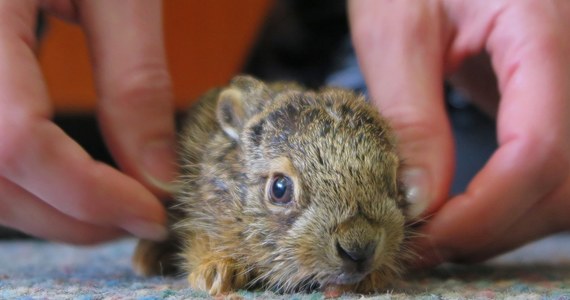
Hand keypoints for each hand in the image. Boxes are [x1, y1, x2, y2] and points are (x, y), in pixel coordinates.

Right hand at [0, 0, 176, 243]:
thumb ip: (135, 82)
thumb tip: (157, 175)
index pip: (16, 139)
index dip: (87, 193)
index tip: (152, 210)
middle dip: (71, 215)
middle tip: (137, 216)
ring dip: (45, 210)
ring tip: (108, 207)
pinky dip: (21, 185)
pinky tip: (65, 183)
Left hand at [349, 0, 569, 264]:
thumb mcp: (396, 28)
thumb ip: (411, 115)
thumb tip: (418, 200)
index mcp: (543, 26)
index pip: (540, 149)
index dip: (484, 210)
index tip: (426, 234)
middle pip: (567, 181)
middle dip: (495, 226)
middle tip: (428, 241)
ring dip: (511, 222)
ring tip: (445, 230)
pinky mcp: (559, 96)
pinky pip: (560, 168)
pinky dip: (520, 201)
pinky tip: (474, 206)